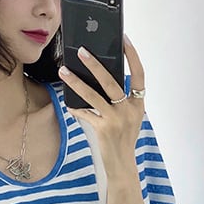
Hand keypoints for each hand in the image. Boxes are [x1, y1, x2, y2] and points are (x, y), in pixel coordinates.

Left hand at [58, 35, 145, 175]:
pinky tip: (68, 103)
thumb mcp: (128, 117)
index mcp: (138, 103)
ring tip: (64, 71)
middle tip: (82, 51)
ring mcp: (116, 119)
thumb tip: (100, 78)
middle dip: (95, 64)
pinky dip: (77, 108)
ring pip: (94, 95)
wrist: (122, 164)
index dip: (132, 56)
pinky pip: (86, 113)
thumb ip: (120, 99)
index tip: (124, 39)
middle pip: (112, 81)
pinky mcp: (103, 129)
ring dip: (77, 82)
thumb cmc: (123, 138)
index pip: (139, 74)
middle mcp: (130, 109)